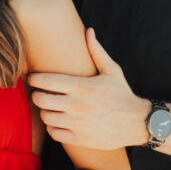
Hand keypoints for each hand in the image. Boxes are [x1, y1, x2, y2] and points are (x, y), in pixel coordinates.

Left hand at [29, 28, 149, 149]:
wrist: (137, 122)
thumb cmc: (122, 94)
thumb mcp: (112, 70)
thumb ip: (96, 50)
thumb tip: (88, 30)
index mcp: (83, 86)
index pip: (47, 80)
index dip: (35, 78)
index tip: (33, 78)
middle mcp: (78, 105)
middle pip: (41, 99)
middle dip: (36, 95)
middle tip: (39, 93)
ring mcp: (78, 124)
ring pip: (46, 117)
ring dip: (44, 111)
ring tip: (49, 107)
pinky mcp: (80, 139)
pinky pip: (54, 133)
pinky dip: (52, 126)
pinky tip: (57, 121)